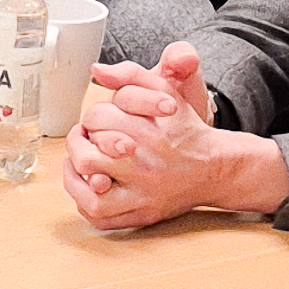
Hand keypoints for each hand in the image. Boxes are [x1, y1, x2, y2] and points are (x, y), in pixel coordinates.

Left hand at [62, 47, 285, 230]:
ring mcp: (143, 195)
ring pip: (91, 193)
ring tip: (77, 163)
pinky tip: (87, 185)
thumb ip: (131, 75)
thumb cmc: (185, 129)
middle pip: (88, 157)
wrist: (214, 168)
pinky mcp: (143, 215)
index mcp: (149, 134)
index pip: (97, 121)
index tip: (96, 121)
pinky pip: (101, 218)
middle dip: (77, 144)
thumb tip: (96, 70)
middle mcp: (145, 167)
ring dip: (74, 177)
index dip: (90, 118)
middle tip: (82, 140)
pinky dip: (85, 203)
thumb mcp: (166, 90)